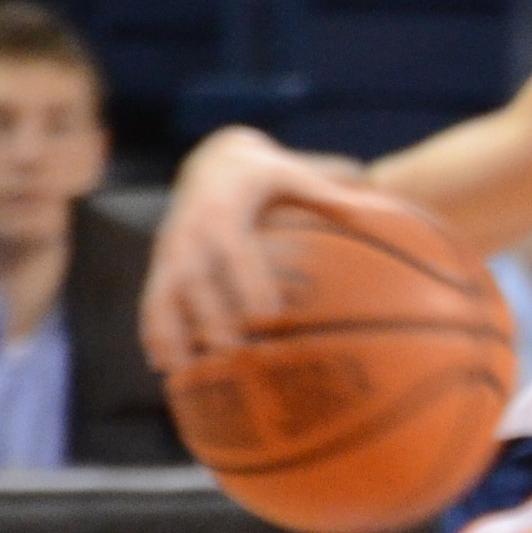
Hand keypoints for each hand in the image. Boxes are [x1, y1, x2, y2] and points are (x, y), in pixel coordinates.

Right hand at [139, 126, 404, 371]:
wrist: (213, 158)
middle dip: (210, 317)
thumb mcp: (295, 174)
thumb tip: (380, 209)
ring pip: (163, 294)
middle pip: (196, 279)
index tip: (268, 315)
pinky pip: (151, 299)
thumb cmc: (267, 172)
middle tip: (232, 354)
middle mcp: (190, 233)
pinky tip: (161, 367)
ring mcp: (169, 250)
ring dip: (169, 334)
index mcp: (224, 213)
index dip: (249, 281)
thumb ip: (332, 194)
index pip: (236, 250)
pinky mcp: (161, 263)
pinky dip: (153, 332)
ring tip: (180, 374)